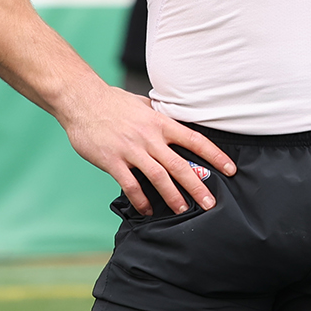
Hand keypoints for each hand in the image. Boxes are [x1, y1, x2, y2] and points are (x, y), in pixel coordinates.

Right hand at [61, 81, 235, 215]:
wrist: (81, 100)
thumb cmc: (112, 101)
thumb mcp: (142, 104)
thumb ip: (158, 115)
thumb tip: (172, 119)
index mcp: (160, 122)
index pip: (194, 140)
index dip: (214, 155)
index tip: (230, 168)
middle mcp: (149, 137)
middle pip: (180, 164)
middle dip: (197, 186)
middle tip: (210, 203)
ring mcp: (131, 149)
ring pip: (158, 177)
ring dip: (172, 196)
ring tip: (182, 210)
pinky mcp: (113, 161)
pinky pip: (131, 185)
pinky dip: (141, 199)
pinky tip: (147, 209)